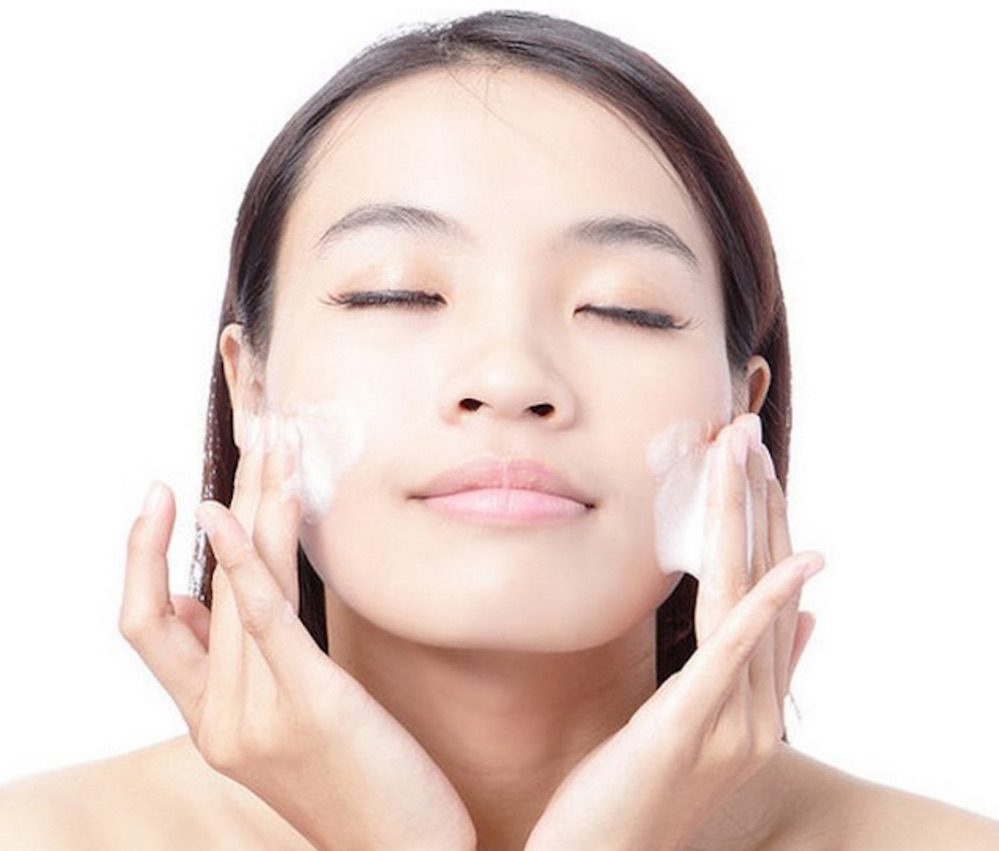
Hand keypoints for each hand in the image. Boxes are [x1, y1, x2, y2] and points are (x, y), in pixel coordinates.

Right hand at [120, 412, 476, 850]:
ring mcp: (257, 715)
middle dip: (209, 508)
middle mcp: (217, 719)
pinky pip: (267, 618)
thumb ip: (240, 668)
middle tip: (243, 437)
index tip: (165, 498)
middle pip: (186, 593)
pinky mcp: (310, 705)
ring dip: (251, 506)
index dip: (142, 557)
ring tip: (273, 443)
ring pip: (233, 589)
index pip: (145, 627)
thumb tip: (209, 595)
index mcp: (207, 721)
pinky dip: (249, 557)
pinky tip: (246, 507)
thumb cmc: (356, 782)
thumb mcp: (283, 725)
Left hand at [523, 412, 822, 850]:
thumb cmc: (633, 797)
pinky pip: (731, 658)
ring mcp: (731, 727)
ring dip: (750, 522)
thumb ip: (756, 674)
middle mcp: (755, 714)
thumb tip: (806, 614)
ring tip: (746, 455)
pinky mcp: (690, 733)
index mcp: (753, 706)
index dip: (765, 524)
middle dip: (757, 504)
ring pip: (745, 601)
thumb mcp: (696, 727)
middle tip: (746, 432)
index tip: (755, 463)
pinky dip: (763, 606)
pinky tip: (786, 561)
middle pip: (762, 586)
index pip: (766, 595)